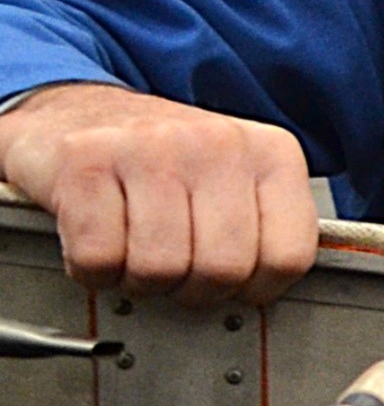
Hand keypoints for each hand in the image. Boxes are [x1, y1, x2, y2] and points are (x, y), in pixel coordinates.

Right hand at [0, 83, 319, 304]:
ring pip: (161, 268)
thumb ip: (262, 230)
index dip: (254, 289)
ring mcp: (150, 146)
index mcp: (271, 153)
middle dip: (193, 289)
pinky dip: (94, 269)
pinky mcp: (85, 160)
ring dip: (141, 280)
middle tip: (175, 272)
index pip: (288, 257)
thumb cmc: (159, 162)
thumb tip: (264, 294)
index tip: (233, 285)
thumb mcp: (234, 182)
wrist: (72, 110)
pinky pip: (99, 257)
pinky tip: (100, 242)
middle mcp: (217, 142)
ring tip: (136, 253)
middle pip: (223, 269)